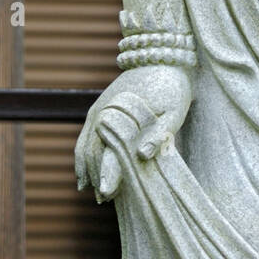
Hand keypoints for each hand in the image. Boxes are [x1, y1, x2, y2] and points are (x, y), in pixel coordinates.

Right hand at [75, 64, 191, 201]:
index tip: (107, 194)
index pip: (109, 151)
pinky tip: (87, 177)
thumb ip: (159, 134)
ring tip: (100, 193)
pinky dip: (83, 158)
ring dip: (89, 171)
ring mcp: (97, 111)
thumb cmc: (172, 87)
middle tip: (106, 199)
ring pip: (85, 148)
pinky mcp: (98, 110)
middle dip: (98, 177)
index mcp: (119, 115)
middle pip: (94, 154)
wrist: (161, 58)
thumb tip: (142, 155)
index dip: (108, 174)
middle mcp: (102, 113)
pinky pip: (85, 139)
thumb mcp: (175, 111)